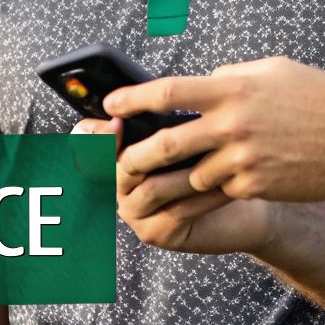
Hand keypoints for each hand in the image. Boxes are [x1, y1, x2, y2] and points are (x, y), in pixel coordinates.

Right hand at [77, 116, 277, 254]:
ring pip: (151, 188)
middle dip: (152, 150)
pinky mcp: (155, 234)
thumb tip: (163, 91)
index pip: (86, 141)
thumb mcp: (190, 129)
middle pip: (119, 164)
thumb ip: (167, 114)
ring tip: (213, 156)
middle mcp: (119, 184)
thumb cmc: (214, 160)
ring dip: (184, 172)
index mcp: (118, 152)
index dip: (93, 133)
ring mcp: (134, 212)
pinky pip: (175, 212)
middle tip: (176, 135)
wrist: (239, 203)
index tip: (117, 121)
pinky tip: (224, 183)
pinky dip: (201, 196)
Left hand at [104, 56, 324, 202]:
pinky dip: (216, 188)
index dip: (133, 99)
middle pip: (168, 143)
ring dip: (182, 177)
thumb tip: (206, 82)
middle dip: (137, 154)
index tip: (111, 105)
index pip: (168, 93)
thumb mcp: (272, 71)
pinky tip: (219, 184)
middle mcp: (233, 125)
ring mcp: (243, 160)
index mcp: (232, 89)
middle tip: (122, 160)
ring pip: (192, 176)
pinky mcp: (256, 187)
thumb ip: (233, 77)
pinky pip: (222, 191)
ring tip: (169, 177)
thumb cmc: (318, 96)